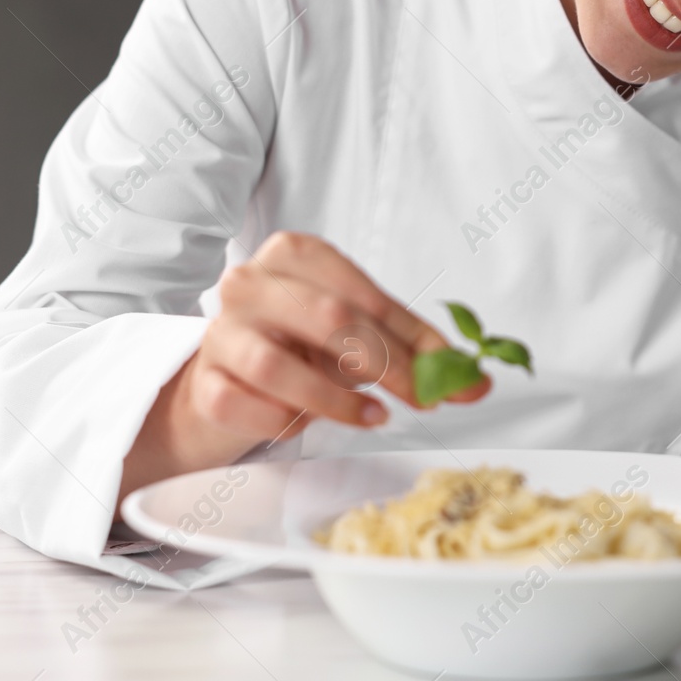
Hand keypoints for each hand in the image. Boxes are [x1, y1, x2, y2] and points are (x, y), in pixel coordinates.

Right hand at [119, 232, 488, 506]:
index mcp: (296, 255)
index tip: (454, 377)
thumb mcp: (358, 340)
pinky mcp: (204, 382)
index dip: (417, 340)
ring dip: (334, 398)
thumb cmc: (299, 351)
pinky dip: (281, 420)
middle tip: (424, 401)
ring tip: (372, 416)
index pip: (367, 297)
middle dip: (389, 367)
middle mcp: (251, 282)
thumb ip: (414, 354)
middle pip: (330, 320)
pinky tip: (299, 425)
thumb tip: (476, 383)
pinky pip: (244, 404)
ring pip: (279, 363)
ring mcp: (220, 331)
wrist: (225, 387)